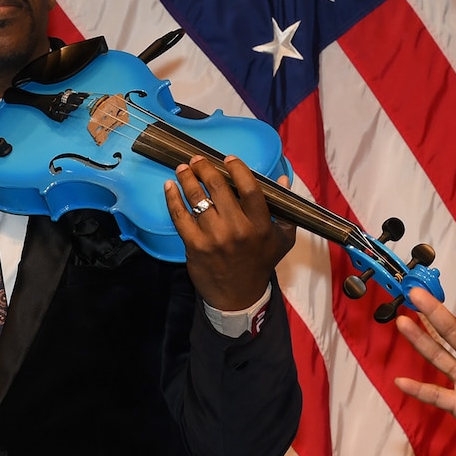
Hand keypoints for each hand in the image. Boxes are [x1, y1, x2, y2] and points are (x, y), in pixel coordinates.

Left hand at [165, 155, 295, 310]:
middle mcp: (238, 230)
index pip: (249, 189)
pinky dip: (173, 198)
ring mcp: (214, 238)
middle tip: (197, 160)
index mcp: (261, 226)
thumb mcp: (282, 239)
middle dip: (205, 169)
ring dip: (187, 179)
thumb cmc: (260, 263)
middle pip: (219, 189)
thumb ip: (285, 210)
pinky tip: (170, 186)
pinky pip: (180, 217)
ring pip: (198, 199)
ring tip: (183, 169)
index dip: (238, 169)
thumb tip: (284, 180)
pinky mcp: (195, 246)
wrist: (238, 296)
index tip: (228, 159)